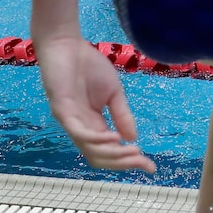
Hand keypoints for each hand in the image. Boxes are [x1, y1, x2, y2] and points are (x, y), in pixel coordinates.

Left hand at [35, 36, 155, 172]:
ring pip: (90, 149)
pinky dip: (98, 139)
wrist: (67, 45)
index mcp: (93, 124)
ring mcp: (70, 121)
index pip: (110, 150)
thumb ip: (122, 115)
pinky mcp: (62, 110)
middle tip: (144, 163)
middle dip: (122, 163)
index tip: (151, 167)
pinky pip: (80, 132)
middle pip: (99, 157)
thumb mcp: (113, 93)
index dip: (129, 161)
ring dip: (113, 155)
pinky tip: (116, 137)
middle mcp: (80, 128)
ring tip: (133, 152)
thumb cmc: (87, 66)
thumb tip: (133, 138)